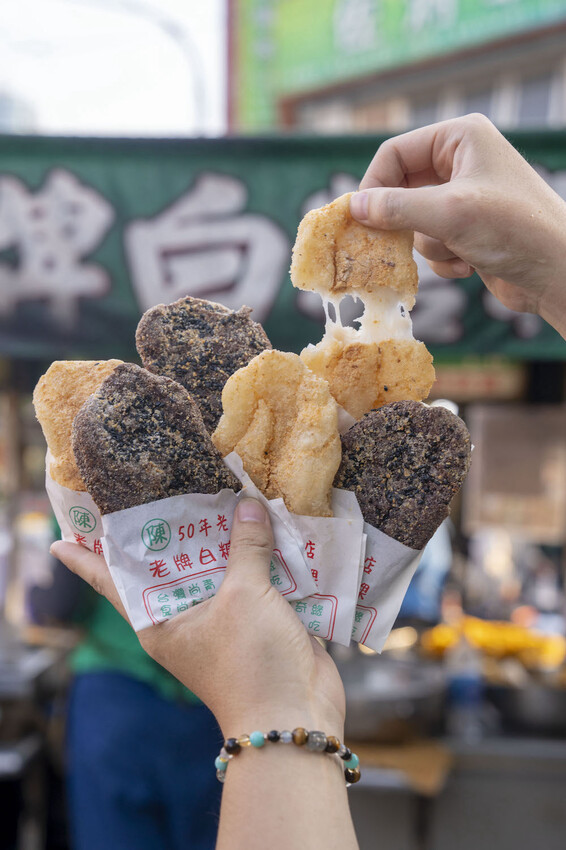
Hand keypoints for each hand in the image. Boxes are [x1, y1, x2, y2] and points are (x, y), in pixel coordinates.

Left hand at [50, 498, 345, 737]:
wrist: (297, 717)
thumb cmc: (251, 661)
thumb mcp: (244, 596)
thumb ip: (245, 546)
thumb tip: (248, 504)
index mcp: (159, 621)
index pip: (110, 584)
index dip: (86, 560)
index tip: (59, 539)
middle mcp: (184, 618)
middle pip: (170, 565)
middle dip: (169, 529)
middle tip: (159, 485)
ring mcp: (221, 618)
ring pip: (216, 567)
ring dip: (224, 536)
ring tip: (221, 489)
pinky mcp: (256, 619)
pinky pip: (253, 578)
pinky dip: (260, 554)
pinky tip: (268, 521)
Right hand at [350, 113, 565, 336]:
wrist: (558, 272)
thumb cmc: (512, 229)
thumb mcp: (448, 213)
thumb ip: (395, 208)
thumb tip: (352, 207)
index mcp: (460, 137)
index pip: (395, 152)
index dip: (374, 185)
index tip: (358, 218)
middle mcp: (461, 162)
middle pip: (401, 190)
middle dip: (403, 222)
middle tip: (386, 245)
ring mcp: (465, 198)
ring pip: (415, 222)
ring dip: (430, 245)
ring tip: (458, 251)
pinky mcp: (468, 230)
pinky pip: (433, 244)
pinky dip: (444, 259)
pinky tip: (468, 266)